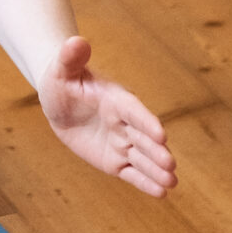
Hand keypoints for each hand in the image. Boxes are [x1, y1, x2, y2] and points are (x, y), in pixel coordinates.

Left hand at [37, 35, 175, 197]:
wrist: (60, 100)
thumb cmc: (62, 80)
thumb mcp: (62, 69)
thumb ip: (71, 57)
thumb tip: (76, 39)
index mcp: (116, 99)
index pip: (133, 111)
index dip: (146, 122)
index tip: (161, 134)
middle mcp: (124, 123)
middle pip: (143, 138)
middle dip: (156, 151)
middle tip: (170, 164)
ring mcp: (121, 143)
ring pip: (141, 159)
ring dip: (156, 170)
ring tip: (172, 183)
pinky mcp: (115, 161)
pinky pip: (131, 173)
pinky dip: (145, 182)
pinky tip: (161, 193)